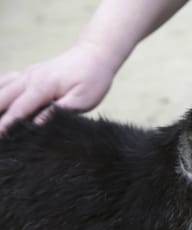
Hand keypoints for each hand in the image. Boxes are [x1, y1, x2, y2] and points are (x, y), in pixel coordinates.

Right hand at [0, 41, 117, 133]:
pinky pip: (5, 81)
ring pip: (1, 88)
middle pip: (3, 98)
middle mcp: (30, 77)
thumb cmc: (93, 80)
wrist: (94, 55)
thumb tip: (38, 123)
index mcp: (43, 86)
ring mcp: (28, 73)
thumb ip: (60, 111)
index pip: (19, 109)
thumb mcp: (83, 100)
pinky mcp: (29, 73)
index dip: (6, 124)